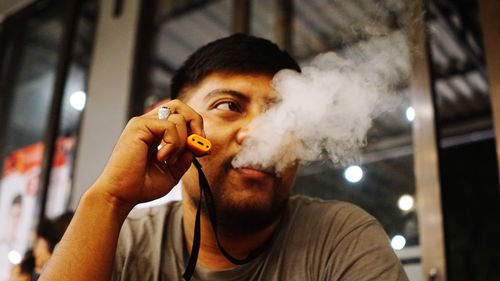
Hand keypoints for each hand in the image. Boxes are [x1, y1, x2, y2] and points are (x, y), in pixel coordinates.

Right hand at [90, 100, 204, 210]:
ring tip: (169, 160)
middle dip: (195, 122)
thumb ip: (185, 157)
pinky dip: (173, 144)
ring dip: (182, 142)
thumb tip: (197, 145)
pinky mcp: (139, 126)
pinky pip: (169, 126)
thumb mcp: (172, 171)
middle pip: (179, 105)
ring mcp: (143, 123)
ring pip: (178, 117)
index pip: (181, 116)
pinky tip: (161, 158)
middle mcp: (148, 124)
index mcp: (155, 132)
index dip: (195, 128)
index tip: (200, 149)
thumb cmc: (141, 186)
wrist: (121, 195)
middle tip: (197, 143)